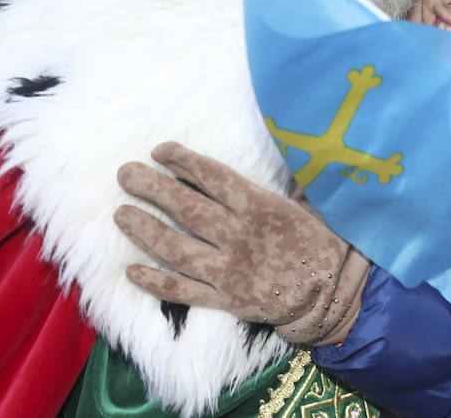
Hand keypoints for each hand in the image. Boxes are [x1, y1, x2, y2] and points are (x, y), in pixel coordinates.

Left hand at [115, 141, 369, 346]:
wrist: (329, 296)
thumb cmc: (319, 245)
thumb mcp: (307, 206)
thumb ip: (285, 183)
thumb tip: (279, 150)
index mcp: (261, 208)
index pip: (214, 178)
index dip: (184, 162)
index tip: (160, 150)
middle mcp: (240, 237)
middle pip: (188, 209)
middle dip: (153, 189)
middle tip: (125, 174)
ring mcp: (229, 271)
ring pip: (177, 249)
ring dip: (146, 231)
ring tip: (121, 214)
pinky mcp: (225, 300)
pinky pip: (184, 291)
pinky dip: (156, 283)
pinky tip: (131, 272)